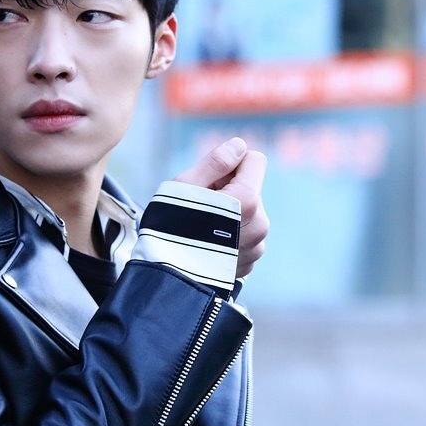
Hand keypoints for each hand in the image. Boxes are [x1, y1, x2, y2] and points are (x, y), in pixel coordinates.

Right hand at [175, 137, 268, 277]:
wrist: (165, 279)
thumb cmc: (169, 229)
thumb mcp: (185, 186)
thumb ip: (215, 162)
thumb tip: (239, 146)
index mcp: (248, 200)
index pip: (255, 160)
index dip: (229, 164)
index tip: (209, 179)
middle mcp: (260, 224)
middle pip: (250, 188)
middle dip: (228, 190)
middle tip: (199, 206)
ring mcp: (257, 247)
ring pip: (248, 213)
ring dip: (229, 215)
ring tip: (201, 228)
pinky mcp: (250, 263)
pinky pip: (245, 237)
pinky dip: (230, 237)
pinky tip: (206, 244)